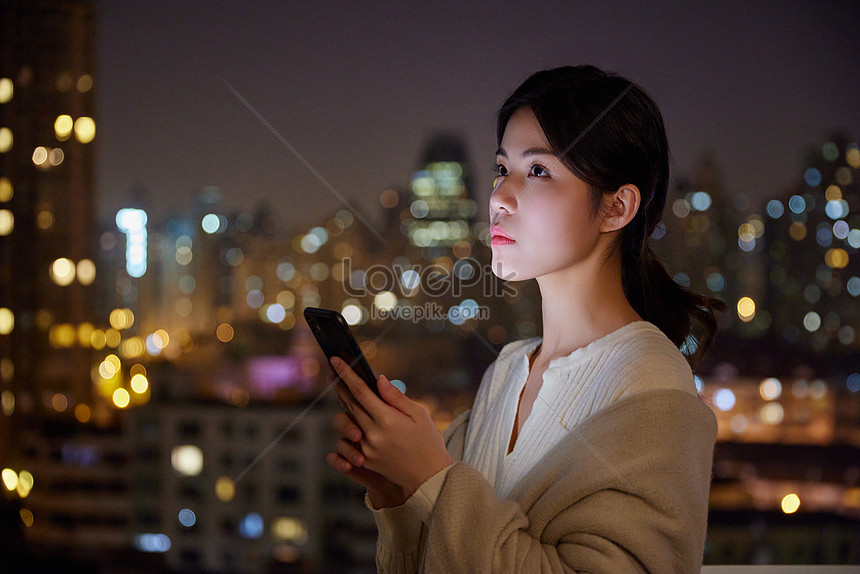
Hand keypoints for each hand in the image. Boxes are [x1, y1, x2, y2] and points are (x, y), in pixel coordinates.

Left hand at [330, 357, 453, 494]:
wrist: (429, 477)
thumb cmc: (428, 442)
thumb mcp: (419, 414)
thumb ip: (396, 397)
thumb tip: (379, 379)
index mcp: (387, 419)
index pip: (360, 390)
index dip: (346, 373)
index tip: (335, 359)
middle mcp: (372, 434)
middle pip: (349, 404)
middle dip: (339, 386)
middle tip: (332, 372)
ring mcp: (367, 449)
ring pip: (347, 421)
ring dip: (343, 406)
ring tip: (344, 394)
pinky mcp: (365, 460)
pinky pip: (349, 439)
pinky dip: (349, 425)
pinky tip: (352, 416)